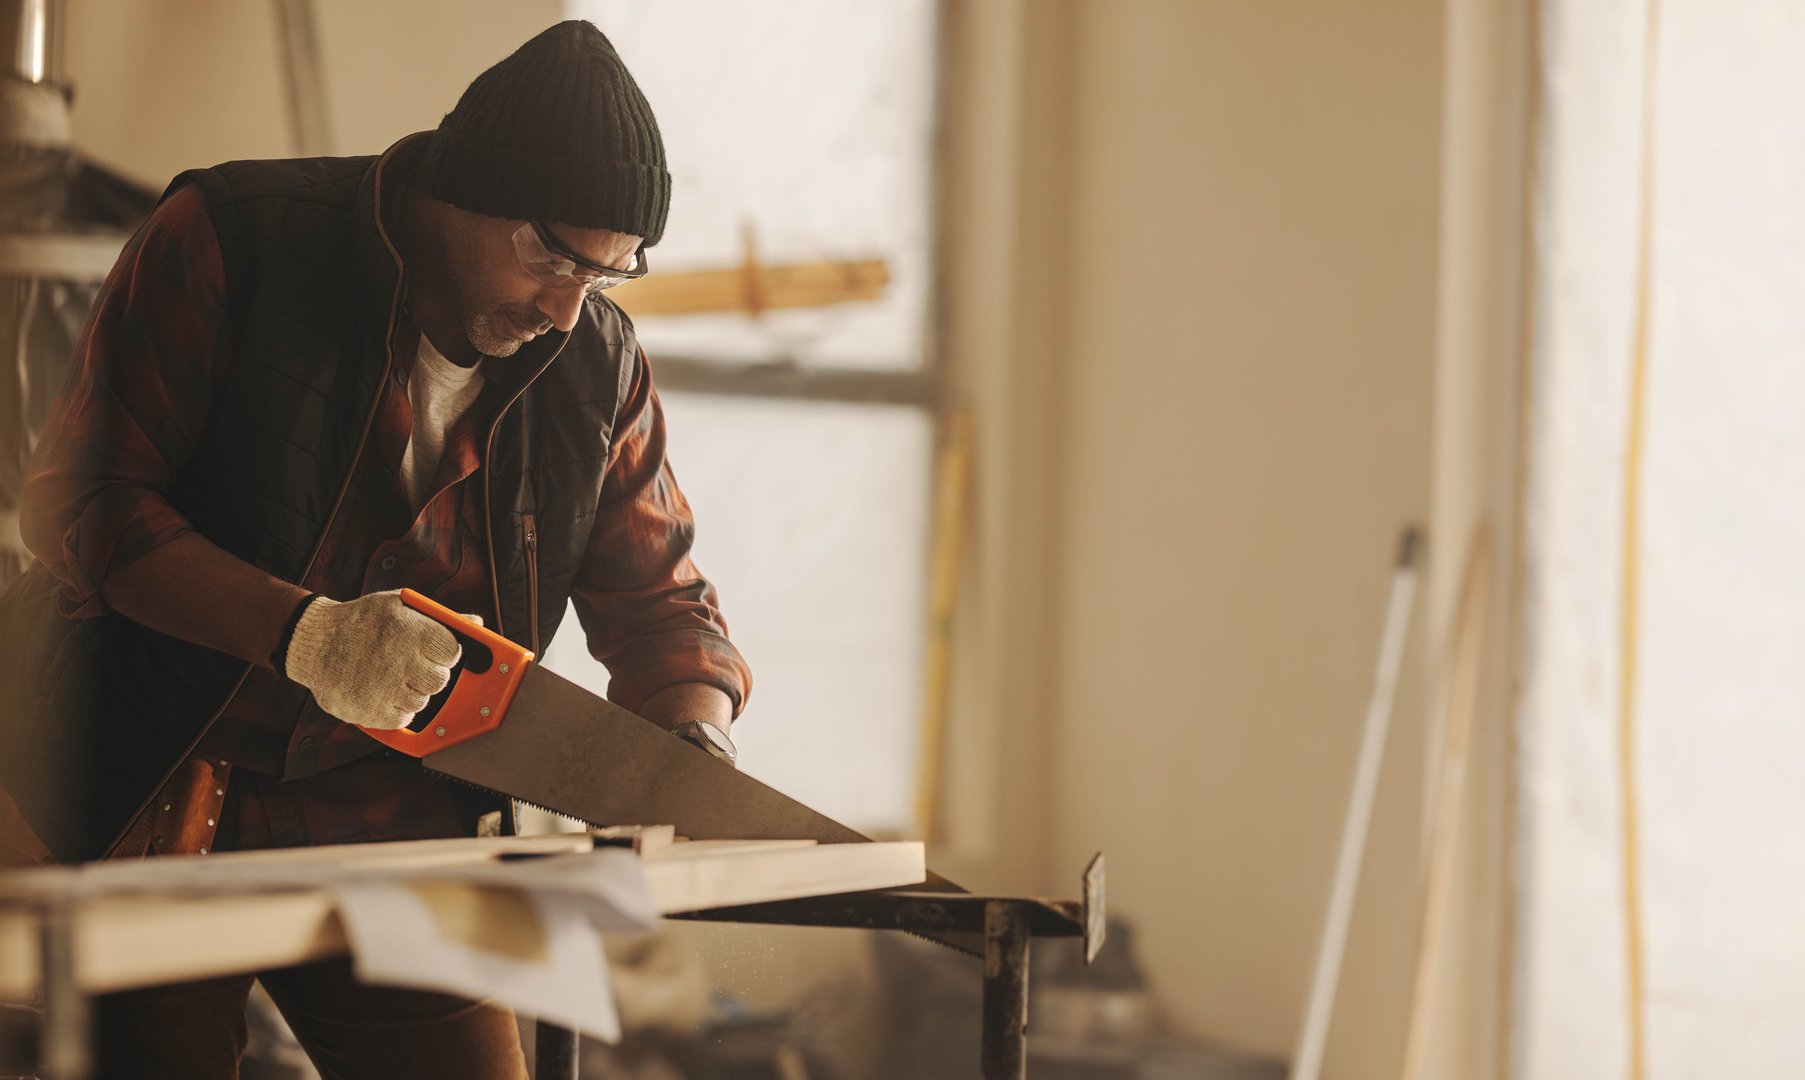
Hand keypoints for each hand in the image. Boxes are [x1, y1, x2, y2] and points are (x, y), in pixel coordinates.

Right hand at [283, 590, 464, 729]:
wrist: (314, 644)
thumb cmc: (363, 622)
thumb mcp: (399, 606)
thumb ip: (439, 618)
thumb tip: (477, 623)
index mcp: (408, 630)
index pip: (452, 651)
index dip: (445, 652)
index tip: (435, 651)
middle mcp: (397, 660)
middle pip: (439, 680)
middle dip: (430, 674)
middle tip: (412, 665)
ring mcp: (382, 688)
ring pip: (422, 701)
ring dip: (412, 692)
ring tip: (390, 675)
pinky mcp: (369, 711)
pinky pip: (402, 718)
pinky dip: (396, 709)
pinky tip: (382, 691)